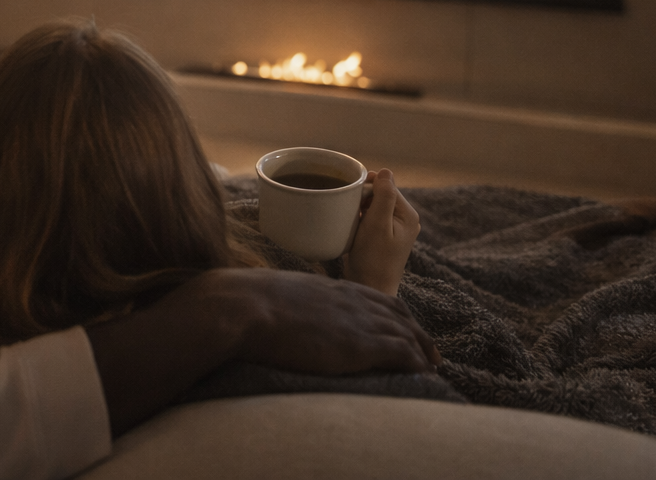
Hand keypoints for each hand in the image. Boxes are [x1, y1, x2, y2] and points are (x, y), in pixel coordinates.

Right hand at [87, 268, 438, 434]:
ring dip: (421, 345)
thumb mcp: (240, 292)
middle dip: (411, 326)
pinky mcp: (355, 343)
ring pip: (402, 329)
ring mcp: (350, 318)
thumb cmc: (221, 304)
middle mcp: (338, 295)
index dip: (381, 308)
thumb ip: (245, 300)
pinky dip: (416, 360)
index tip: (392, 319)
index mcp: (311, 285)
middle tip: (427, 344)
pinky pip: (399, 351)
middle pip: (389, 307)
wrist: (227, 311)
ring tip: (434, 361)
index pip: (360, 292)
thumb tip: (221, 305)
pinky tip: (425, 370)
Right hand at [343, 169, 419, 296]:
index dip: (367, 188)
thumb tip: (386, 171)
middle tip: (349, 211)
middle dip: (363, 198)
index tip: (351, 198)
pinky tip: (353, 227)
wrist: (370, 288)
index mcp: (408, 214)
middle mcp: (405, 219)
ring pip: (374, 205)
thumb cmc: (373, 258)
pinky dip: (361, 218)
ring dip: (360, 208)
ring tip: (351, 220)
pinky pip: (372, 217)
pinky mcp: (384, 236)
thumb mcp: (377, 225)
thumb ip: (384, 197)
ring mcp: (396, 228)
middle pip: (381, 194)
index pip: (386, 186)